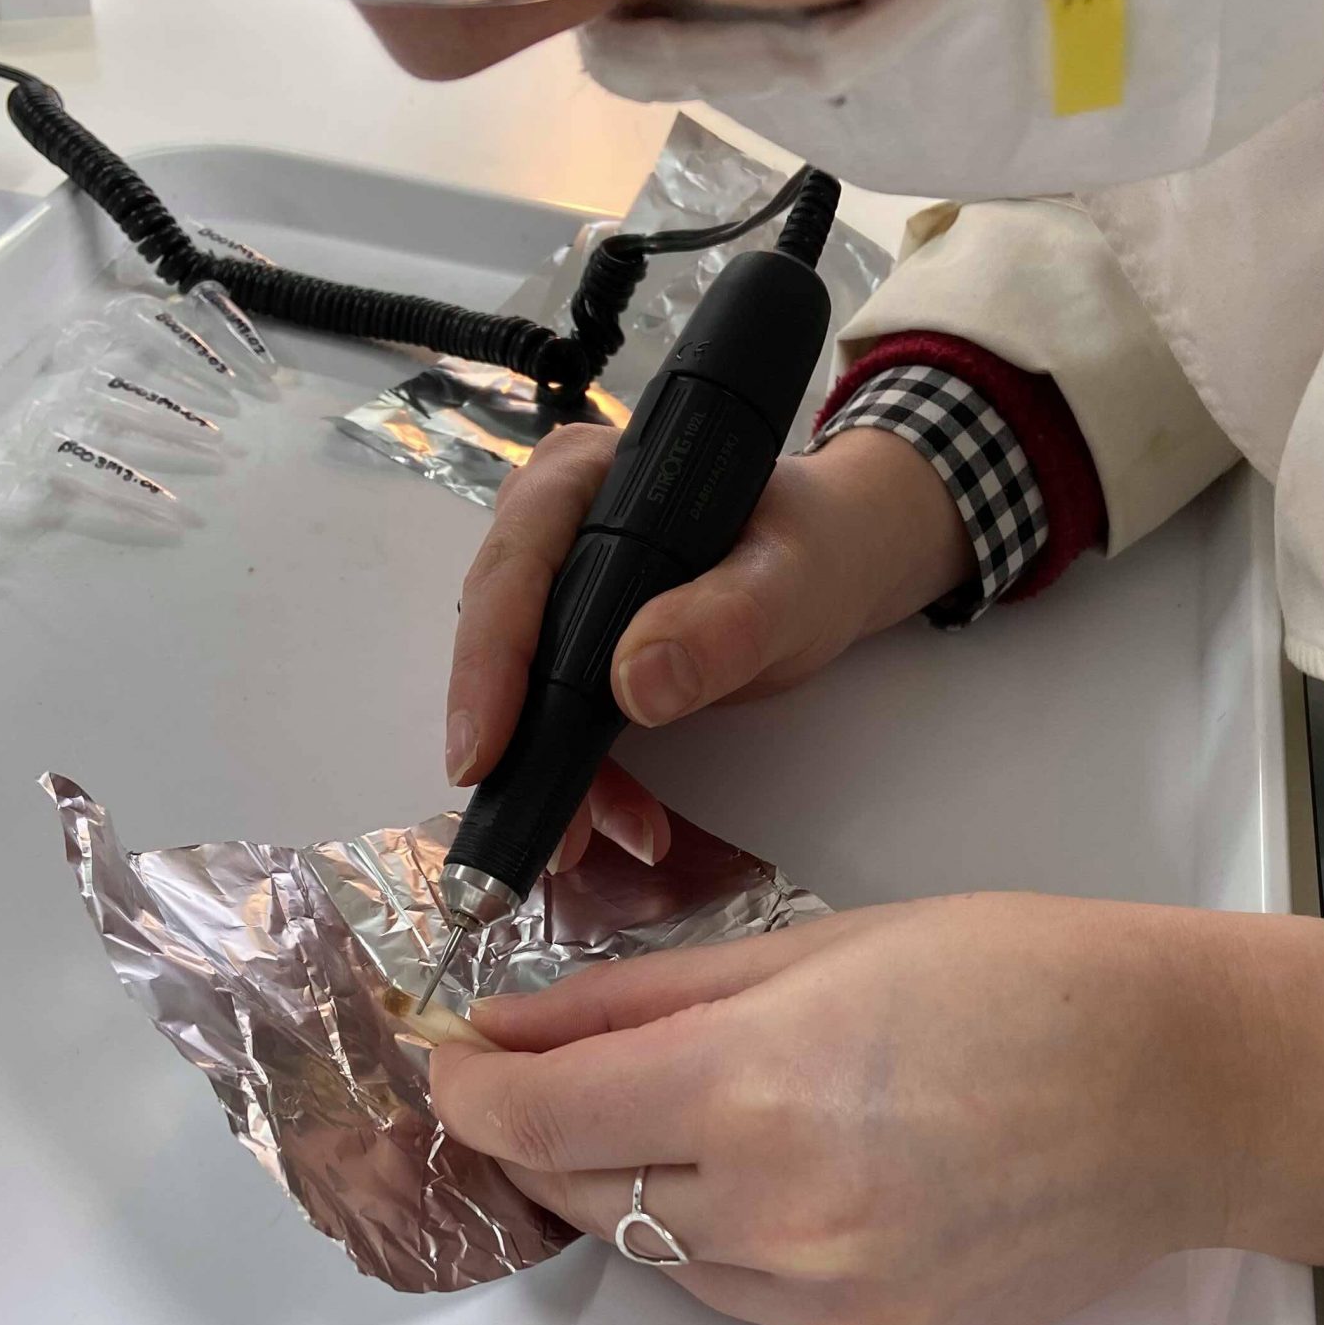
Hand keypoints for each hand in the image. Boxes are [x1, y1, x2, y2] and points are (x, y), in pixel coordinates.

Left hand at [430, 897, 1323, 1324]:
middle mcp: (777, 1212)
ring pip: (657, 1255)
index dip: (471, 1094)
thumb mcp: (821, 945)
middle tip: (542, 1080)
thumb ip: (646, 995)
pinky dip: (719, 1241)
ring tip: (686, 1115)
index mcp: (756, 1086)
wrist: (1186, 1090)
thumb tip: (517, 1027)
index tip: (451, 1067)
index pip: (541, 1119)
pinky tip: (776, 1176)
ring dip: (630, 1187)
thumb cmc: (1023, 977)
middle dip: (539, 1136)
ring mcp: (829, 1298)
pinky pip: (742, 1301)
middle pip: (581, 1192)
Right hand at [443, 423, 972, 872]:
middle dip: (510, 738)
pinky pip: (563, 720)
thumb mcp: (792, 579)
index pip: (516, 562)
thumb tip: (635, 682)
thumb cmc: (815, 548)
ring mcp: (562, 590)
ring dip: (549, 774)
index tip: (483, 750)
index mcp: (588, 478)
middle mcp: (555, 528)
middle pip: (501, 633)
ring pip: (525, 690)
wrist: (840, 565)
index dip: (490, 659)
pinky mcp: (581, 649)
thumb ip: (727, 620)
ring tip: (578, 846)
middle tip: (524, 824)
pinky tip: (625, 823)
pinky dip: (587, 780)